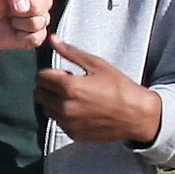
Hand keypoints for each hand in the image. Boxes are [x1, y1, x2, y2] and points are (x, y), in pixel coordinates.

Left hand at [0, 0, 51, 52]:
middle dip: (18, 10)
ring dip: (19, 23)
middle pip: (40, 6)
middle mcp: (42, 1)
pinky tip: (14, 30)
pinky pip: (36, 38)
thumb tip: (26, 8)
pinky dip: (21, 36)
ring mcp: (41, 19)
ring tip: (11, 19)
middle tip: (8, 8)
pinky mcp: (37, 36)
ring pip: (39, 23)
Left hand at [34, 37, 162, 144]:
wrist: (136, 115)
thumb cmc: (118, 87)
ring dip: (54, 102)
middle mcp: (64, 107)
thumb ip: (70, 52)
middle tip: (68, 85)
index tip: (64, 73)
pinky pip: (58, 122)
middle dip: (49, 87)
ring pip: (46, 109)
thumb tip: (52, 39)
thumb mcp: (96, 64)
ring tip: (75, 98)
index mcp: (69, 87)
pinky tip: (81, 111)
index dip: (50, 73)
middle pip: (39, 94)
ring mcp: (68, 123)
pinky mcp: (72, 134)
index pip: (40, 77)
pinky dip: (64, 116)